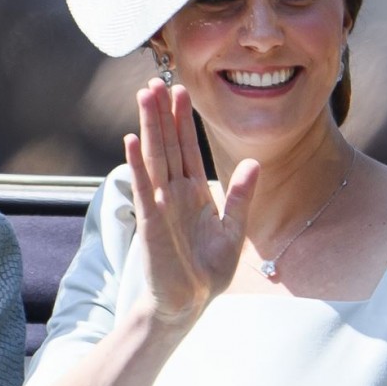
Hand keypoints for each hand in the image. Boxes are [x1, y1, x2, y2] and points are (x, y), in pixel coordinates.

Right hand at [124, 79, 258, 325]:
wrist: (189, 305)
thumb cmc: (208, 272)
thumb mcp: (233, 231)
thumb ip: (242, 197)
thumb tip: (254, 162)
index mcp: (194, 193)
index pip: (188, 148)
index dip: (184, 120)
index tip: (181, 91)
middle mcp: (174, 193)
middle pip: (168, 144)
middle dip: (163, 113)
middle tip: (156, 80)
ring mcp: (160, 205)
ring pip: (155, 157)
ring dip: (149, 126)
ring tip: (144, 95)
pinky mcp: (151, 222)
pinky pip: (144, 188)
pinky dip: (137, 164)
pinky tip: (132, 139)